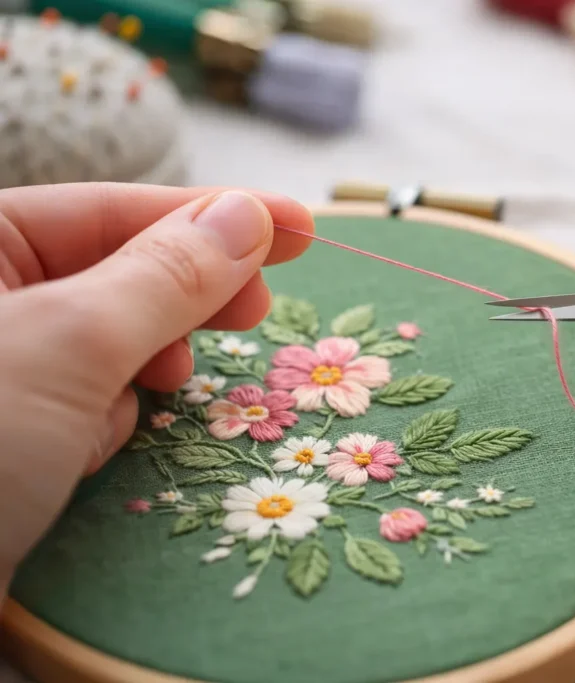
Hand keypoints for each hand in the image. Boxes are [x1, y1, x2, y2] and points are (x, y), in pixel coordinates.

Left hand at [0, 183, 313, 589]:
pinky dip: (109, 419)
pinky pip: (93, 399)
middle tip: (255, 309)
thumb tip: (247, 216)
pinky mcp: (15, 430)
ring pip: (113, 343)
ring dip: (141, 369)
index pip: (112, 210)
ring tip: (160, 391)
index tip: (299, 225)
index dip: (214, 215)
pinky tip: (91, 448)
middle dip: (183, 298)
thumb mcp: (69, 346)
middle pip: (118, 271)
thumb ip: (166, 275)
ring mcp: (3, 369)